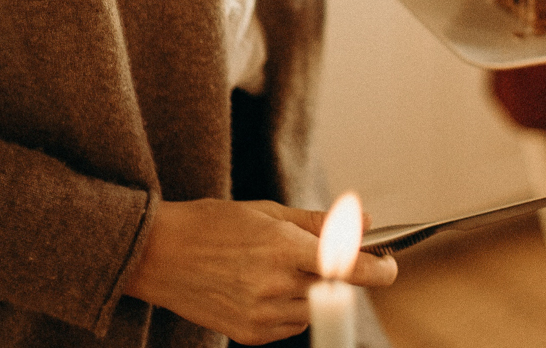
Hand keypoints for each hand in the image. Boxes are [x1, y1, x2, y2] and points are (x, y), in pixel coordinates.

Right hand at [124, 199, 397, 344]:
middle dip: (344, 276)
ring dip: (316, 293)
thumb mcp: (268, 211)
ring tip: (286, 269)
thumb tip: (366, 222)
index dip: (378, 269)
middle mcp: (274, 285)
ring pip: (315, 310)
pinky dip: (293, 309)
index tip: (390, 265)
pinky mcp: (248, 333)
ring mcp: (260, 314)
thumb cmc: (212, 224)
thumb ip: (320, 222)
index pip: (350, 267)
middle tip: (333, 259)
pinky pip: (291, 326)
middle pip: (337, 291)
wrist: (155, 255)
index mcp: (283, 248)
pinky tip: (270, 288)